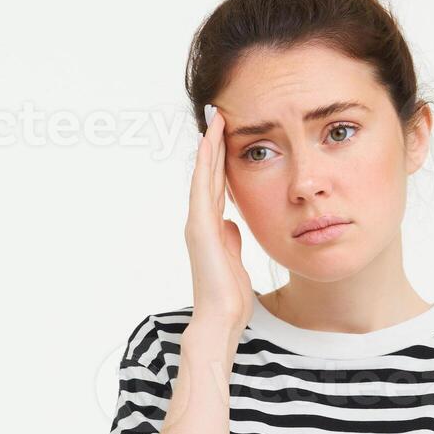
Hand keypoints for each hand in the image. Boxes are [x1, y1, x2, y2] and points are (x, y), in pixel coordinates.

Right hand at [186, 106, 253, 342]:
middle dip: (213, 145)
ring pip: (202, 176)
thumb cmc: (229, 296)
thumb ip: (231, 240)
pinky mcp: (200, 229)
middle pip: (207, 175)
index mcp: (211, 228)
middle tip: (217, 114)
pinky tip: (209, 145)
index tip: (227, 134)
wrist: (221, 319)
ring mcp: (198, 224)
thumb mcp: (235, 260)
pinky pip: (202, 190)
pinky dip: (205, 166)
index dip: (220, 159)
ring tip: (214, 120)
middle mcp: (201, 222)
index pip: (216, 186)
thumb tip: (231, 223)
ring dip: (208, 147)